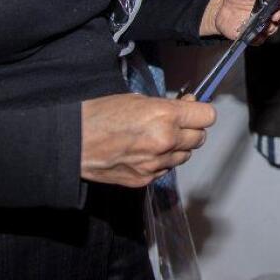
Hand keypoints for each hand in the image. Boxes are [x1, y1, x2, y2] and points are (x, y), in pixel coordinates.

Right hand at [80, 94, 216, 186]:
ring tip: (157, 138)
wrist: (72, 142)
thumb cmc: (99, 115)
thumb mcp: (136, 99)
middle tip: (177, 123)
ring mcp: (156, 163)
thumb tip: (187, 105)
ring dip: (178, 147)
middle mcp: (165, 141)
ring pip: (185, 156)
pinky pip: (166, 169)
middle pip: (199, 138)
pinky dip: (161, 161)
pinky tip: (144, 152)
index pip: (206, 116)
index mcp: (164, 116)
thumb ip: (166, 105)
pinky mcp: (145, 179)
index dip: (201, 112)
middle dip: (191, 129)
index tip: (195, 110)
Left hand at [203, 0, 279, 42]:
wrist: (224, 11)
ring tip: (265, 23)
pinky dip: (258, 36)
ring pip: (274, 27)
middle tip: (276, 14)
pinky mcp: (257, 36)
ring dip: (271, 26)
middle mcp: (273, 12)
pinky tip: (254, 33)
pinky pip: (260, 38)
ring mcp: (266, 25)